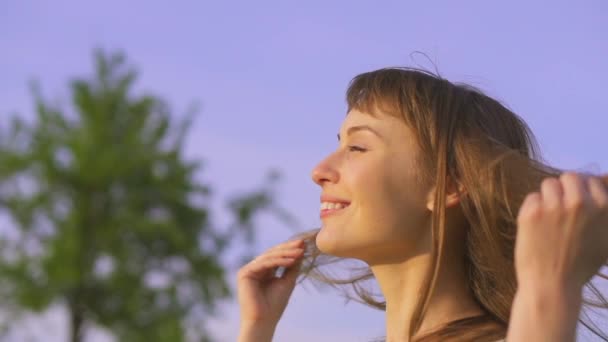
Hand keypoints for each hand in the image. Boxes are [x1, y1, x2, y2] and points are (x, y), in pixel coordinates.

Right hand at [237, 239, 305, 327]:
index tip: (305, 245)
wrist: (264, 320)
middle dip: (288, 248)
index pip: (277, 256)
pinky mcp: (244, 273)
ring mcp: (248, 270)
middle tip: (302, 243)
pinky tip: (292, 261)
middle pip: (272, 253)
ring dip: (286, 253)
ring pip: (269, 256)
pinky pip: (264, 263)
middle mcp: (255, 268)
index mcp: (263, 271)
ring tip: (300, 252)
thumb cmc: (275, 305)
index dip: (290, 249)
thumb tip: (301, 249)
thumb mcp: (288, 281)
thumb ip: (292, 266)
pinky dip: (279, 261)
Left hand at [515, 172, 607, 291]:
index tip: (575, 208)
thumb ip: (605, 207)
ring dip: (547, 198)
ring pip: (548, 184)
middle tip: (559, 212)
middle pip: (569, 177)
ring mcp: (555, 206)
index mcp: (604, 207)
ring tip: (548, 222)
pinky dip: (532, 210)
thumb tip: (604, 174)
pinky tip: (536, 230)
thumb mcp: (605, 237)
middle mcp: (581, 203)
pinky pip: (532, 198)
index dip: (580, 192)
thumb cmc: (580, 264)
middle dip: (563, 190)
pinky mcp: (532, 212)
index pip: (589, 180)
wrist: (552, 286)